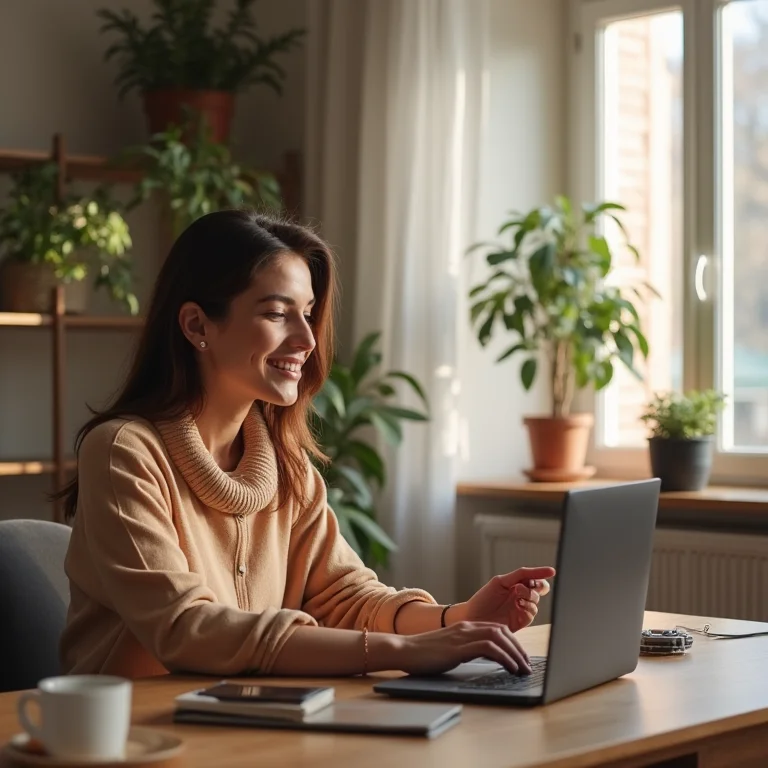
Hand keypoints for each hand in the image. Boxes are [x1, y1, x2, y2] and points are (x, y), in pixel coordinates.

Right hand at [389, 622, 532, 675]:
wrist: (404, 650)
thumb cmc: (424, 654)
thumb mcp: (450, 649)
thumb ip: (466, 649)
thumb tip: (485, 659)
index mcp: (465, 626)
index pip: (497, 628)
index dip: (513, 642)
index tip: (522, 657)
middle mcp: (466, 627)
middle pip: (502, 631)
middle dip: (519, 648)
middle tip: (528, 665)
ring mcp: (462, 636)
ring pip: (499, 637)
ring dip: (515, 654)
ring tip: (523, 669)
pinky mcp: (458, 648)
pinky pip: (488, 648)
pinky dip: (504, 657)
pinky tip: (510, 668)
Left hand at [455, 566, 555, 632]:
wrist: (473, 617)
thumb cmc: (483, 598)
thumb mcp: (501, 581)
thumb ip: (519, 575)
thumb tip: (538, 572)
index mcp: (516, 584)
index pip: (535, 578)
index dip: (543, 574)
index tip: (551, 572)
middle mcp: (521, 596)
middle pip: (540, 589)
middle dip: (538, 585)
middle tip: (528, 585)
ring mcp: (522, 608)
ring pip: (537, 600)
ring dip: (530, 596)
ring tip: (517, 596)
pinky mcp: (521, 621)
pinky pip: (532, 613)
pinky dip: (528, 607)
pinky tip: (519, 605)